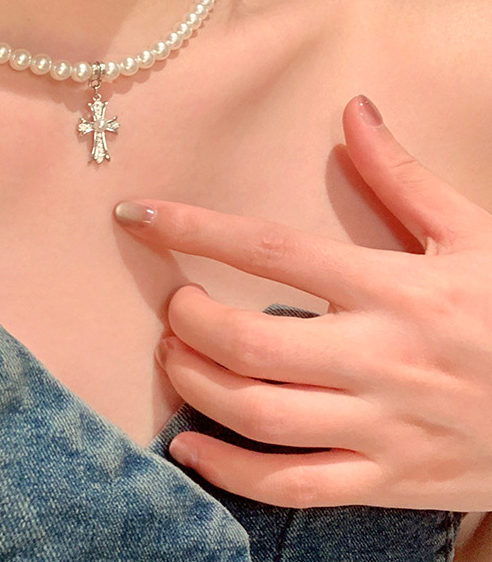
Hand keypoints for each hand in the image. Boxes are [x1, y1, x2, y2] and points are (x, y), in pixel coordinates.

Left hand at [114, 95, 491, 510]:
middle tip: (174, 304)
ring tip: (174, 357)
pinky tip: (190, 450)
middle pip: (249, 342)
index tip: (138, 213)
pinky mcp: (388, 481)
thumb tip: (354, 109)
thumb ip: (403, 175)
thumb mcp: (474, 234)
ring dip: (196, 385)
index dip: (193, 228)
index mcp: (394, 288)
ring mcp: (382, 426)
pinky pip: (293, 487)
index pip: (270, 250)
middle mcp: (379, 357)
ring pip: (260, 415)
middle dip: (189, 320)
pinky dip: (230, 473)